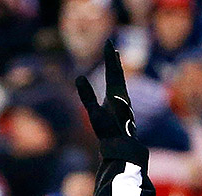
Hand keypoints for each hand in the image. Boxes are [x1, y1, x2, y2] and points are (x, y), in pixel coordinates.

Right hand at [78, 44, 146, 166]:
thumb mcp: (94, 113)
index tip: (108, 42)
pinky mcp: (121, 109)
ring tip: (114, 59)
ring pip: (120, 81)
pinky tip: (114, 84)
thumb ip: (86, 95)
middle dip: (113, 59)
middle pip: (117, 72)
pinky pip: (118, 90)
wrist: (123, 147)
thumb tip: (79, 78)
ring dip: (116, 69)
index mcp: (117, 93)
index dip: (109, 56)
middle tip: (111, 45)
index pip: (112, 70)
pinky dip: (116, 82)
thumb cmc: (108, 131)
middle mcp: (122, 95)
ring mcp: (123, 102)